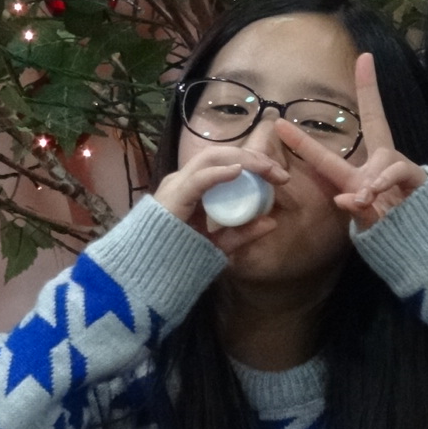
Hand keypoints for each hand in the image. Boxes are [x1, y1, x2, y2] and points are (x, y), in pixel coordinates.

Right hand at [152, 146, 289, 253]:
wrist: (149, 274)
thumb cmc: (179, 256)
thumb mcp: (219, 244)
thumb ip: (243, 233)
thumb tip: (272, 222)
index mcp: (192, 186)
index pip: (223, 161)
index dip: (252, 162)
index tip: (278, 175)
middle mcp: (183, 180)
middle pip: (219, 154)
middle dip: (252, 158)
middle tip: (278, 172)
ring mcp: (176, 186)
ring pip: (210, 158)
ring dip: (243, 160)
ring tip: (266, 168)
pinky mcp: (173, 198)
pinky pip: (198, 179)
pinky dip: (219, 173)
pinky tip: (238, 172)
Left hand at [275, 54, 425, 229]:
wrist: (426, 244)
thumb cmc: (392, 232)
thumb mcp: (367, 224)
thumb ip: (357, 210)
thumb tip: (346, 198)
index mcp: (358, 175)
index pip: (329, 152)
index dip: (307, 137)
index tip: (295, 110)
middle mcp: (378, 163)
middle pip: (376, 119)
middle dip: (370, 89)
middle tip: (365, 59)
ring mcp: (398, 167)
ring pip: (382, 159)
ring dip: (372, 181)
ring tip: (365, 198)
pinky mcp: (416, 177)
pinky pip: (395, 173)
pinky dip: (382, 184)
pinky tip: (373, 196)